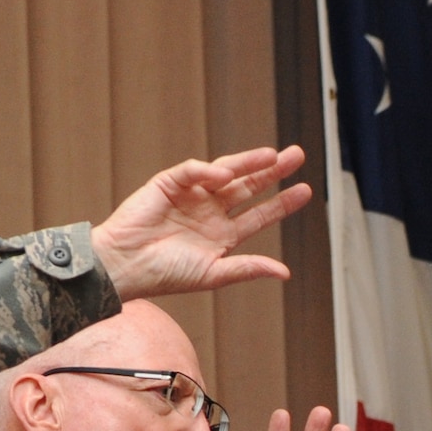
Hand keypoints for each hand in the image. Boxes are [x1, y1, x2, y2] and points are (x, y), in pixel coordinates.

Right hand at [90, 147, 313, 299]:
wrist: (126, 267)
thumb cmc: (165, 275)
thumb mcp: (213, 274)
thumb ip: (248, 268)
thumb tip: (285, 273)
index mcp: (223, 235)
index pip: (260, 215)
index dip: (282, 203)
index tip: (305, 190)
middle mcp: (210, 212)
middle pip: (248, 186)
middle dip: (272, 171)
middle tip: (297, 156)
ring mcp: (191, 195)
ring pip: (225, 172)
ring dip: (248, 163)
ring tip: (272, 156)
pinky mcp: (168, 183)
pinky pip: (192, 172)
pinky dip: (207, 171)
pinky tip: (223, 174)